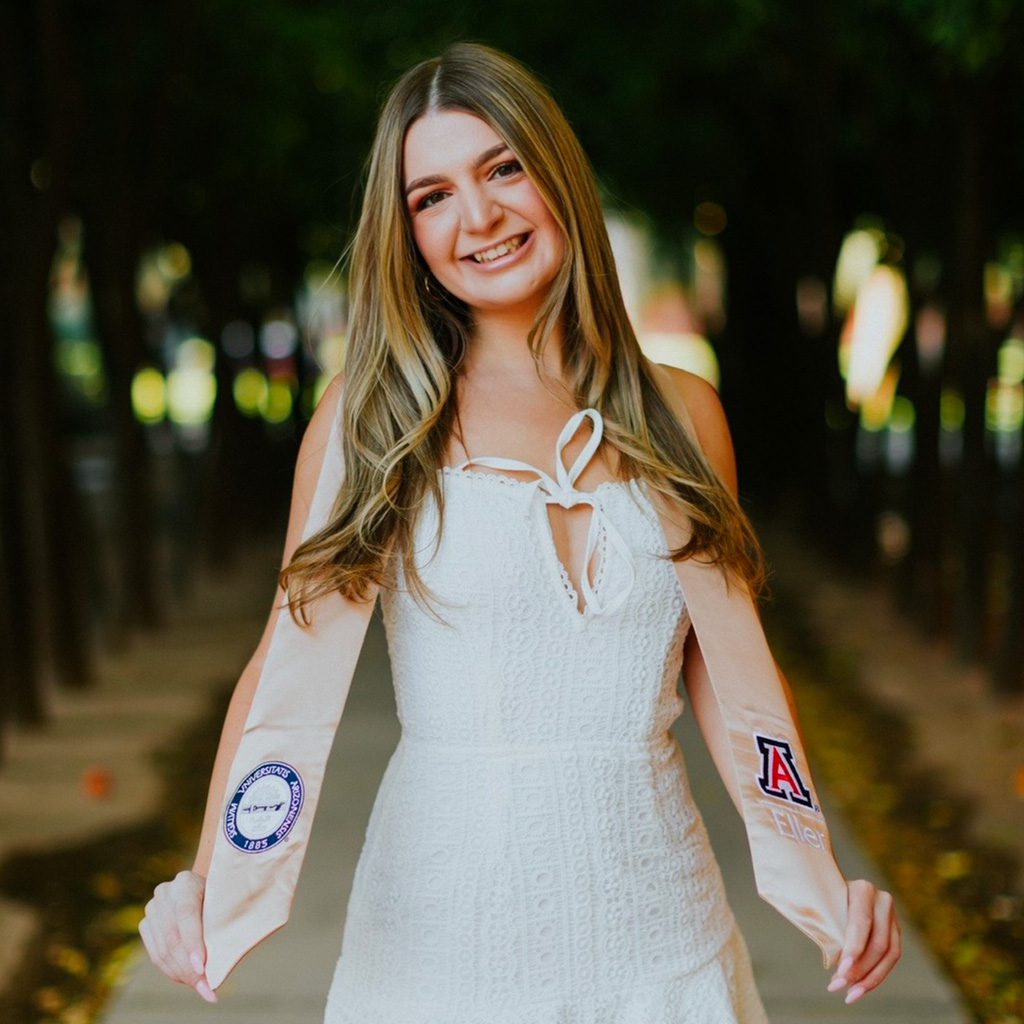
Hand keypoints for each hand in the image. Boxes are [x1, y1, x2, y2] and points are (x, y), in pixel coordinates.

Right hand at [138, 869, 217, 1002]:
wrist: (203, 888)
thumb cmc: (221, 898)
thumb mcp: (225, 902)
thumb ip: (222, 924)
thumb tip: (223, 963)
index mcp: (186, 881)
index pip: (186, 914)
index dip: (193, 942)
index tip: (202, 967)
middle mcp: (165, 893)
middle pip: (173, 936)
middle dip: (189, 967)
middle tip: (206, 987)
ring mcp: (152, 909)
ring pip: (163, 950)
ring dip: (182, 973)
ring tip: (200, 987)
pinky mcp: (145, 925)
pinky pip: (156, 955)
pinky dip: (172, 971)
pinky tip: (187, 980)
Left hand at [827, 878, 901, 1003]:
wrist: (834, 888)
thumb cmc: (823, 899)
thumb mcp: (824, 905)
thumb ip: (830, 927)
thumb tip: (835, 964)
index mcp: (864, 889)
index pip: (862, 923)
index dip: (854, 948)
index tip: (841, 968)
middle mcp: (883, 902)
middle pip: (878, 943)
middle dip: (859, 969)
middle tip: (838, 986)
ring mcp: (893, 918)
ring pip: (889, 956)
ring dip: (869, 979)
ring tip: (849, 995)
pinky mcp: (895, 933)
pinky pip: (890, 960)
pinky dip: (875, 977)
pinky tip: (859, 990)